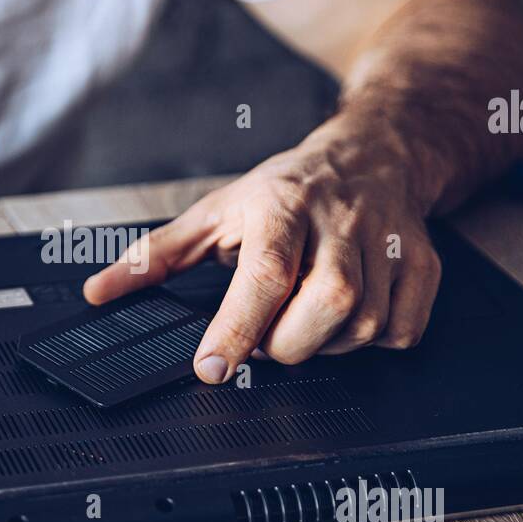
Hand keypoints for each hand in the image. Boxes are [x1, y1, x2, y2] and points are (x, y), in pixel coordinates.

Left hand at [84, 117, 442, 382]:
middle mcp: (341, 223)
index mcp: (283, 206)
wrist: (372, 153)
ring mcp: (389, 245)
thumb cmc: (287, 189)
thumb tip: (100, 291)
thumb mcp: (215, 211)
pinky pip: (400, 332)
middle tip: (262, 339)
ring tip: (299, 319)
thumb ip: (155, 256)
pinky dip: (368, 342)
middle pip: (326, 307)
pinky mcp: (422, 267)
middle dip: (286, 344)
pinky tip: (343, 318)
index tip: (211, 367)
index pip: (265, 274)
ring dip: (323, 345)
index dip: (237, 328)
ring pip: (364, 327)